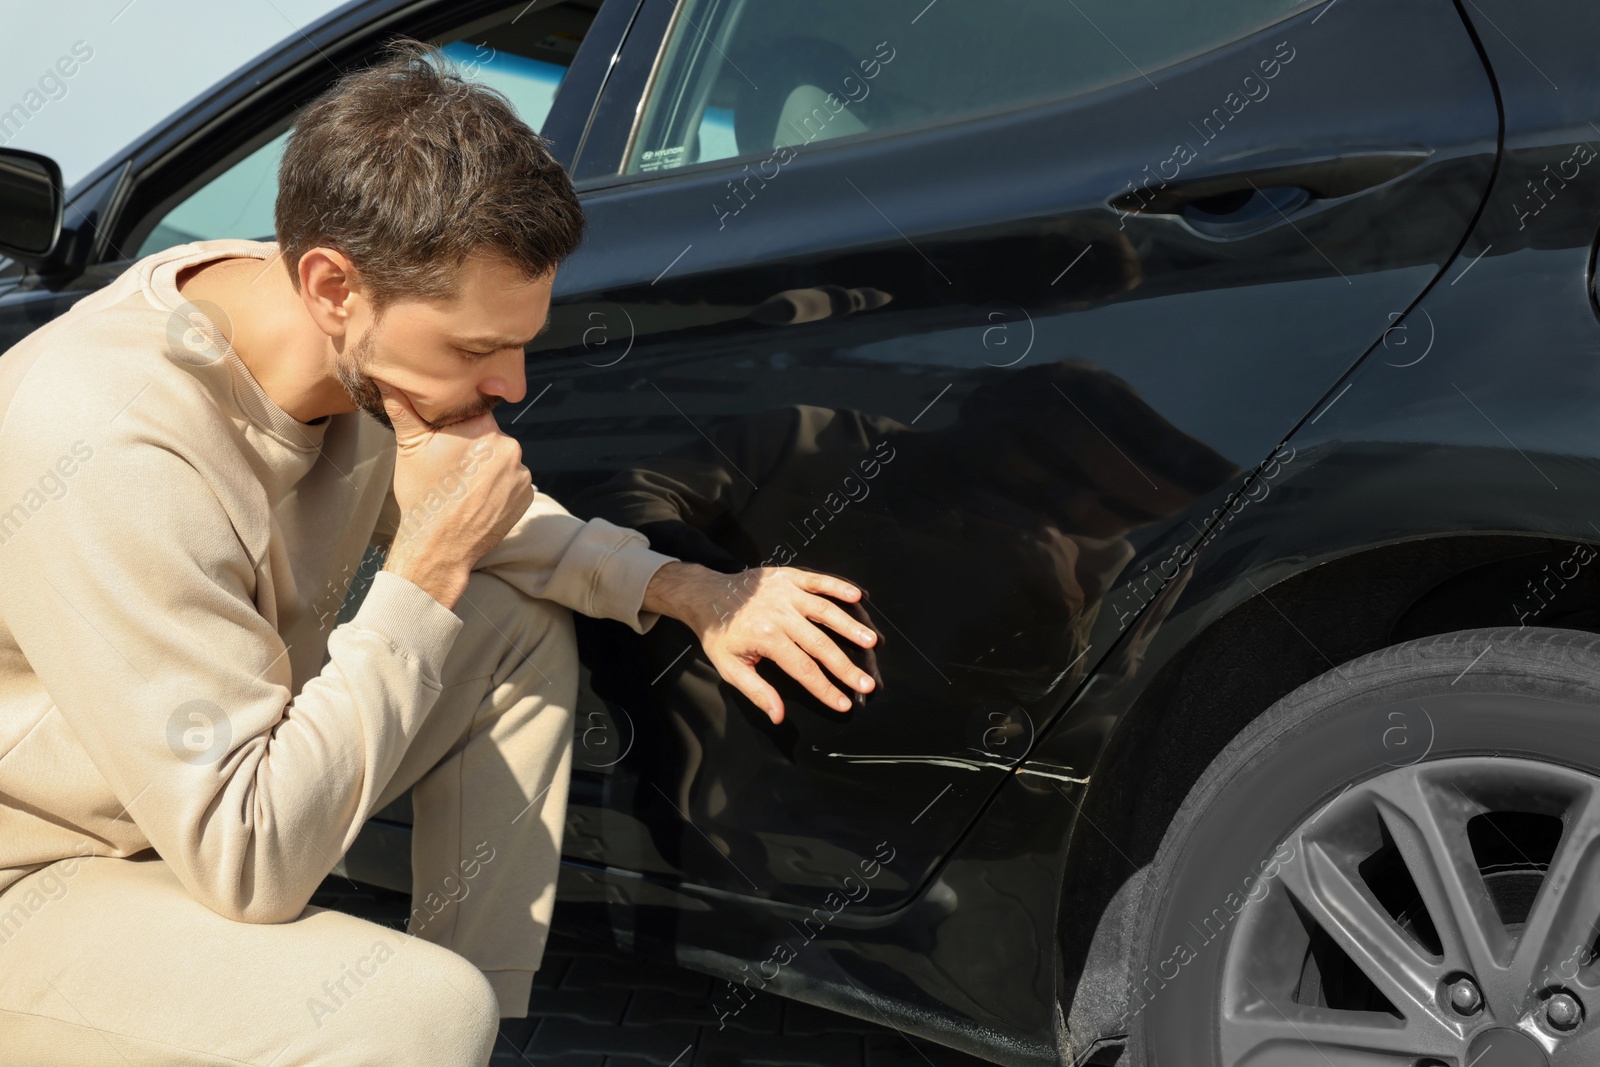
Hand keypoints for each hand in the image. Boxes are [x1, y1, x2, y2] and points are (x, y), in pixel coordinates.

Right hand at [378, 382, 533, 608]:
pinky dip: (498, 487)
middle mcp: (509, 447)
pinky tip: (477, 498)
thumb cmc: (423, 496)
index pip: (473, 411)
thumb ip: (404, 408)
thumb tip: (387, 378)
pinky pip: (513, 481)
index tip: (445, 439)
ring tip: (463, 485)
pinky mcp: (527, 495)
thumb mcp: (410, 448)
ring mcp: (521, 473)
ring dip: (486, 467)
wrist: (439, 547)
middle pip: (489, 435)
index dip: (457, 423)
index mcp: (483, 428)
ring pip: (501, 458)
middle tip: (450, 467)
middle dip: (472, 446)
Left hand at [643, 562, 879, 723]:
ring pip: (824, 611)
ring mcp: (786, 593)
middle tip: (867, 684)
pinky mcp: (789, 576)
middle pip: (820, 644)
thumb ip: (756, 691)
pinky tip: (857, 595)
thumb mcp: (730, 667)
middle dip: (845, 667)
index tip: (844, 703)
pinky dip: (838, 586)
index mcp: (765, 638)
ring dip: (850, 626)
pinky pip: (817, 580)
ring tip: (871, 642)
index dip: (825, 689)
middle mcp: (779, 614)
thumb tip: (778, 715)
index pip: (803, 669)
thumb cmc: (719, 634)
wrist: (706, 594)